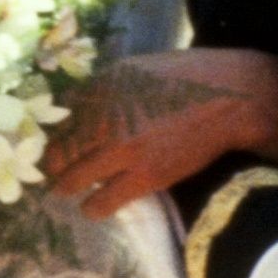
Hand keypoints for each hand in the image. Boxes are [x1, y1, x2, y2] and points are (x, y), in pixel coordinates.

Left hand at [47, 48, 277, 216]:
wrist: (230, 98)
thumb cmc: (184, 79)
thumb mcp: (133, 70)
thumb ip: (100, 89)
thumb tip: (70, 109)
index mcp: (100, 86)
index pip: (54, 119)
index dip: (47, 136)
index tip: (47, 146)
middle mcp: (105, 116)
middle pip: (56, 152)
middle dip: (51, 165)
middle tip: (52, 173)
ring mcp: (123, 148)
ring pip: (72, 180)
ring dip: (67, 188)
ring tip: (70, 190)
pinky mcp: (144, 176)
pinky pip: (101, 202)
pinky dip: (93, 207)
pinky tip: (94, 206)